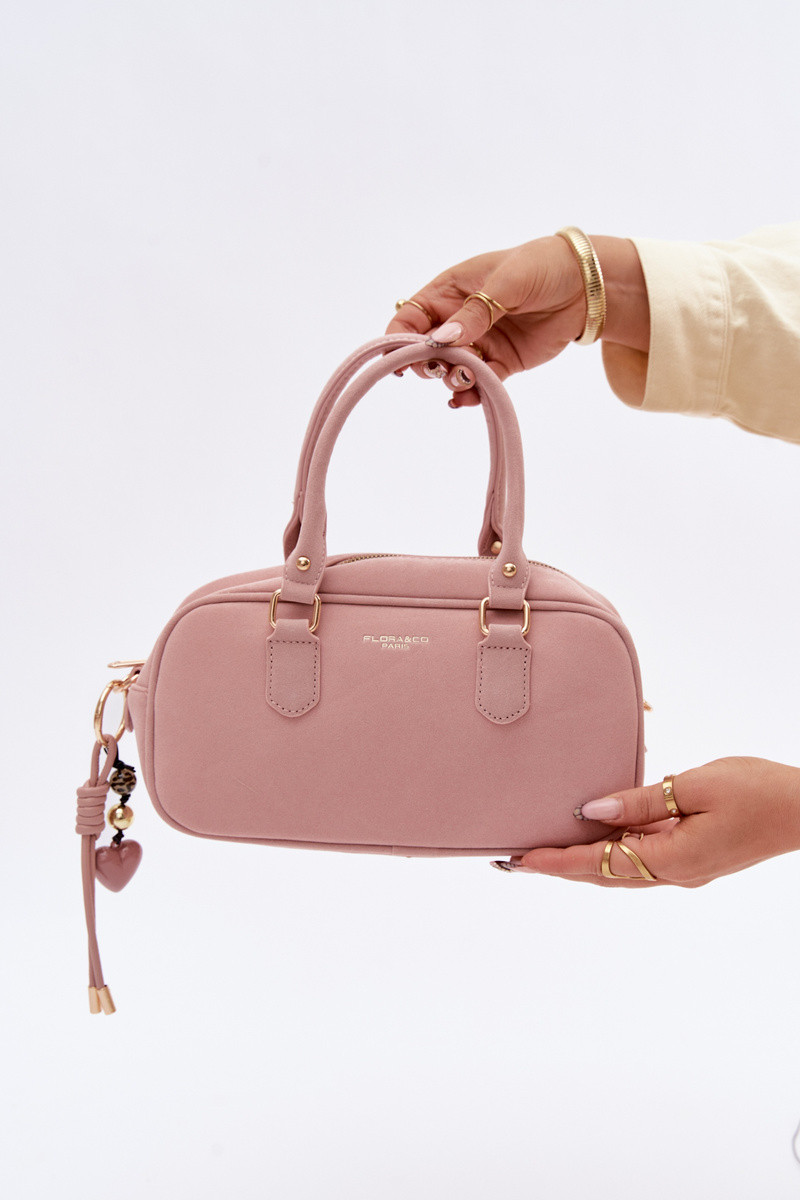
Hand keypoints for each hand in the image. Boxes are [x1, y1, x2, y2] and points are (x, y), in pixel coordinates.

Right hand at [386, 235, 649, 406]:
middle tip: (442, 366)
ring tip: (463, 380)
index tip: (400, 361)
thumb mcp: (506, 282)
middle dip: (428, 364)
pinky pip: (479, 383)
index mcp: (449, 292)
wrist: (585, 285)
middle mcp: (458, 320)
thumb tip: (443, 340)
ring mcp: (479, 343)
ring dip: (451, 379)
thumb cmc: (540, 267)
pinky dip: (470, 394)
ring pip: (451, 370)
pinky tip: (466, 399)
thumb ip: (474, 313)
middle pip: (426, 350)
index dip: (399, 340)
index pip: (411, 319)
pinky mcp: (501, 363)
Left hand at [499, 757, 799, 886]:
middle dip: (559, 867)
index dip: (556, 861)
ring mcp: (685, 870)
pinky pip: (640, 860)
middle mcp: (674, 874)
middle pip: (603, 874)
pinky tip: (595, 839)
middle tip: (515, 859)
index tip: (518, 859)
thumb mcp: (695, 786)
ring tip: (543, 852)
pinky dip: (610, 854)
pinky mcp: (693, 858)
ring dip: (581, 864)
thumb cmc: (757, 792)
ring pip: (619, 872)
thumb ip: (641, 801)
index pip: (599, 863)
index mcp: (672, 860)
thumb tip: (591, 810)